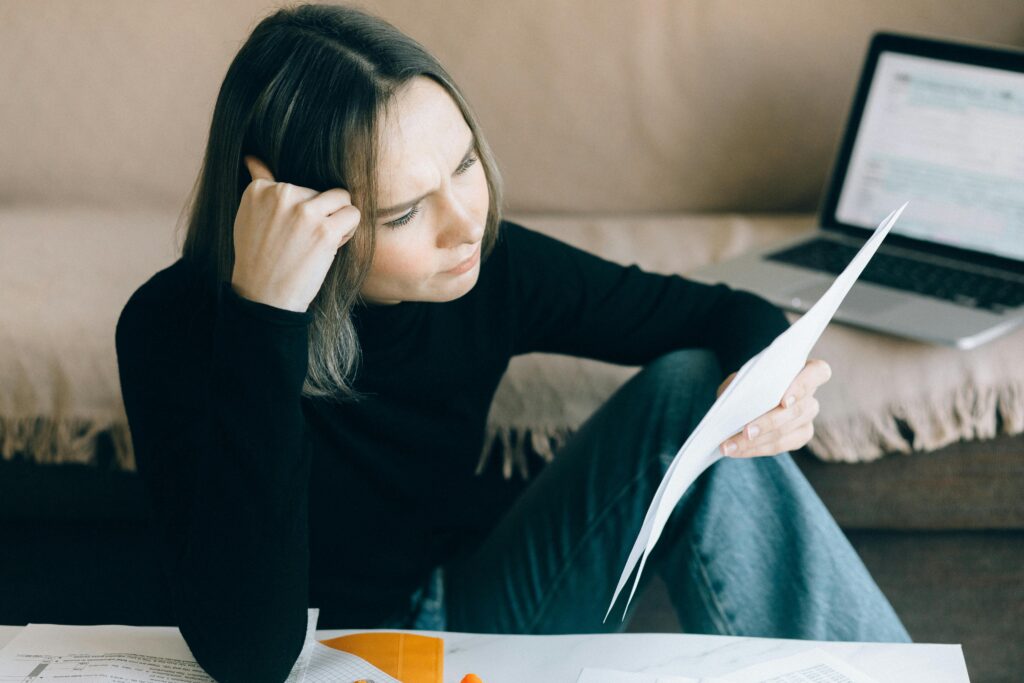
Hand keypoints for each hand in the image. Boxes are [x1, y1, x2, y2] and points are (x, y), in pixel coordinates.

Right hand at [230, 156, 360, 311]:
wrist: (264, 296)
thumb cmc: (258, 259)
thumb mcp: (248, 217)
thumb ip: (259, 187)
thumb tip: (253, 159)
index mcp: (259, 189)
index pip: (297, 185)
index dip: (301, 209)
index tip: (288, 233)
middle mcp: (281, 194)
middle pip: (320, 190)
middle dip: (320, 214)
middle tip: (305, 241)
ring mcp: (304, 211)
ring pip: (341, 197)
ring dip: (338, 219)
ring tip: (321, 241)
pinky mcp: (324, 229)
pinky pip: (353, 214)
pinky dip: (349, 231)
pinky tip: (332, 246)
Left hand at [716, 358, 831, 457]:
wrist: (746, 399)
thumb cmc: (749, 382)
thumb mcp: (742, 377)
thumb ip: (742, 383)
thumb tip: (735, 401)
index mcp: (804, 370)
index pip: (818, 373)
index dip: (803, 386)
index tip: (784, 401)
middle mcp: (810, 394)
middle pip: (798, 410)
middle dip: (769, 423)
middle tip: (746, 432)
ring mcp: (807, 417)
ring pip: (786, 432)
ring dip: (756, 441)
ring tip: (729, 446)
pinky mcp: (800, 436)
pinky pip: (780, 446)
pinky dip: (755, 449)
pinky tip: (737, 450)